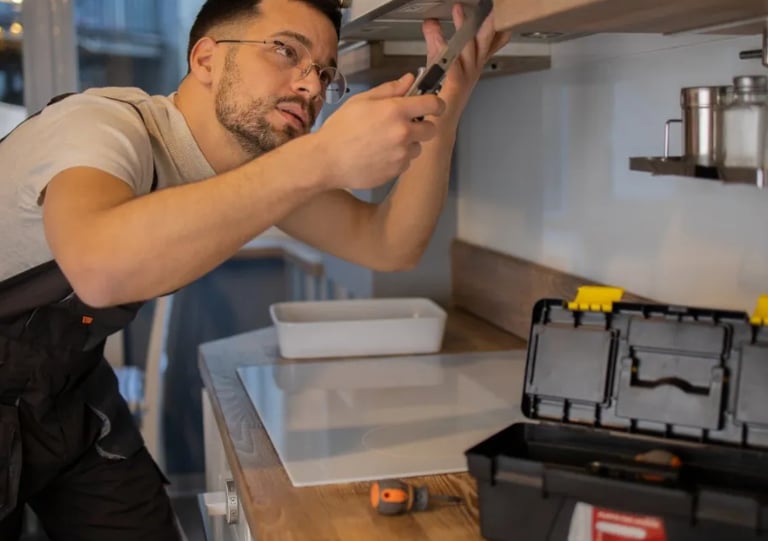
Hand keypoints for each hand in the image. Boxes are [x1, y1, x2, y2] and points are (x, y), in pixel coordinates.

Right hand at [314, 73, 445, 189]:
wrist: (327, 160)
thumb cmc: (341, 127)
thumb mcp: (362, 101)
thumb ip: (389, 89)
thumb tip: (410, 79)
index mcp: (396, 111)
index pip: (433, 104)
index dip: (436, 104)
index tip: (433, 106)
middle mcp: (403, 133)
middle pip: (432, 129)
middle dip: (423, 126)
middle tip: (406, 126)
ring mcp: (401, 155)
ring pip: (418, 147)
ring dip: (408, 144)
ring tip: (385, 143)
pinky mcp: (397, 171)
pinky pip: (406, 162)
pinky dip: (397, 159)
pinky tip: (379, 155)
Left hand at [423, 3, 511, 115]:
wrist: (439, 128)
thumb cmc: (440, 99)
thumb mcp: (440, 64)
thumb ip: (437, 41)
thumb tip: (431, 22)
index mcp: (472, 64)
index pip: (489, 42)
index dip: (496, 27)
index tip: (498, 13)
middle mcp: (472, 71)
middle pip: (483, 44)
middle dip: (485, 24)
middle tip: (487, 8)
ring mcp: (465, 80)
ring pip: (470, 53)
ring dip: (464, 32)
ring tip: (459, 12)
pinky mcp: (454, 90)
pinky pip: (454, 70)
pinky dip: (448, 55)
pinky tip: (442, 41)